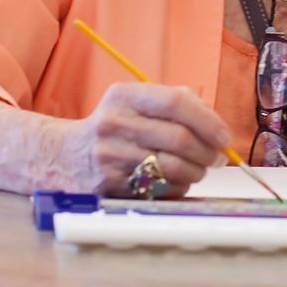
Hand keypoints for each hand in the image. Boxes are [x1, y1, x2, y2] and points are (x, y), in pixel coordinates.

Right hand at [52, 83, 230, 196]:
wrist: (63, 155)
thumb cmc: (114, 127)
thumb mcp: (135, 102)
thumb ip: (176, 103)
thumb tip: (217, 126)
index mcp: (125, 96)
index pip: (175, 102)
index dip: (207, 121)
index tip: (224, 137)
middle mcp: (115, 123)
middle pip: (179, 139)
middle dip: (207, 152)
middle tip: (216, 158)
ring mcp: (110, 156)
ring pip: (172, 168)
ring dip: (196, 173)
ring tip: (198, 170)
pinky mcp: (109, 185)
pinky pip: (158, 190)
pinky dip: (176, 188)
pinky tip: (174, 182)